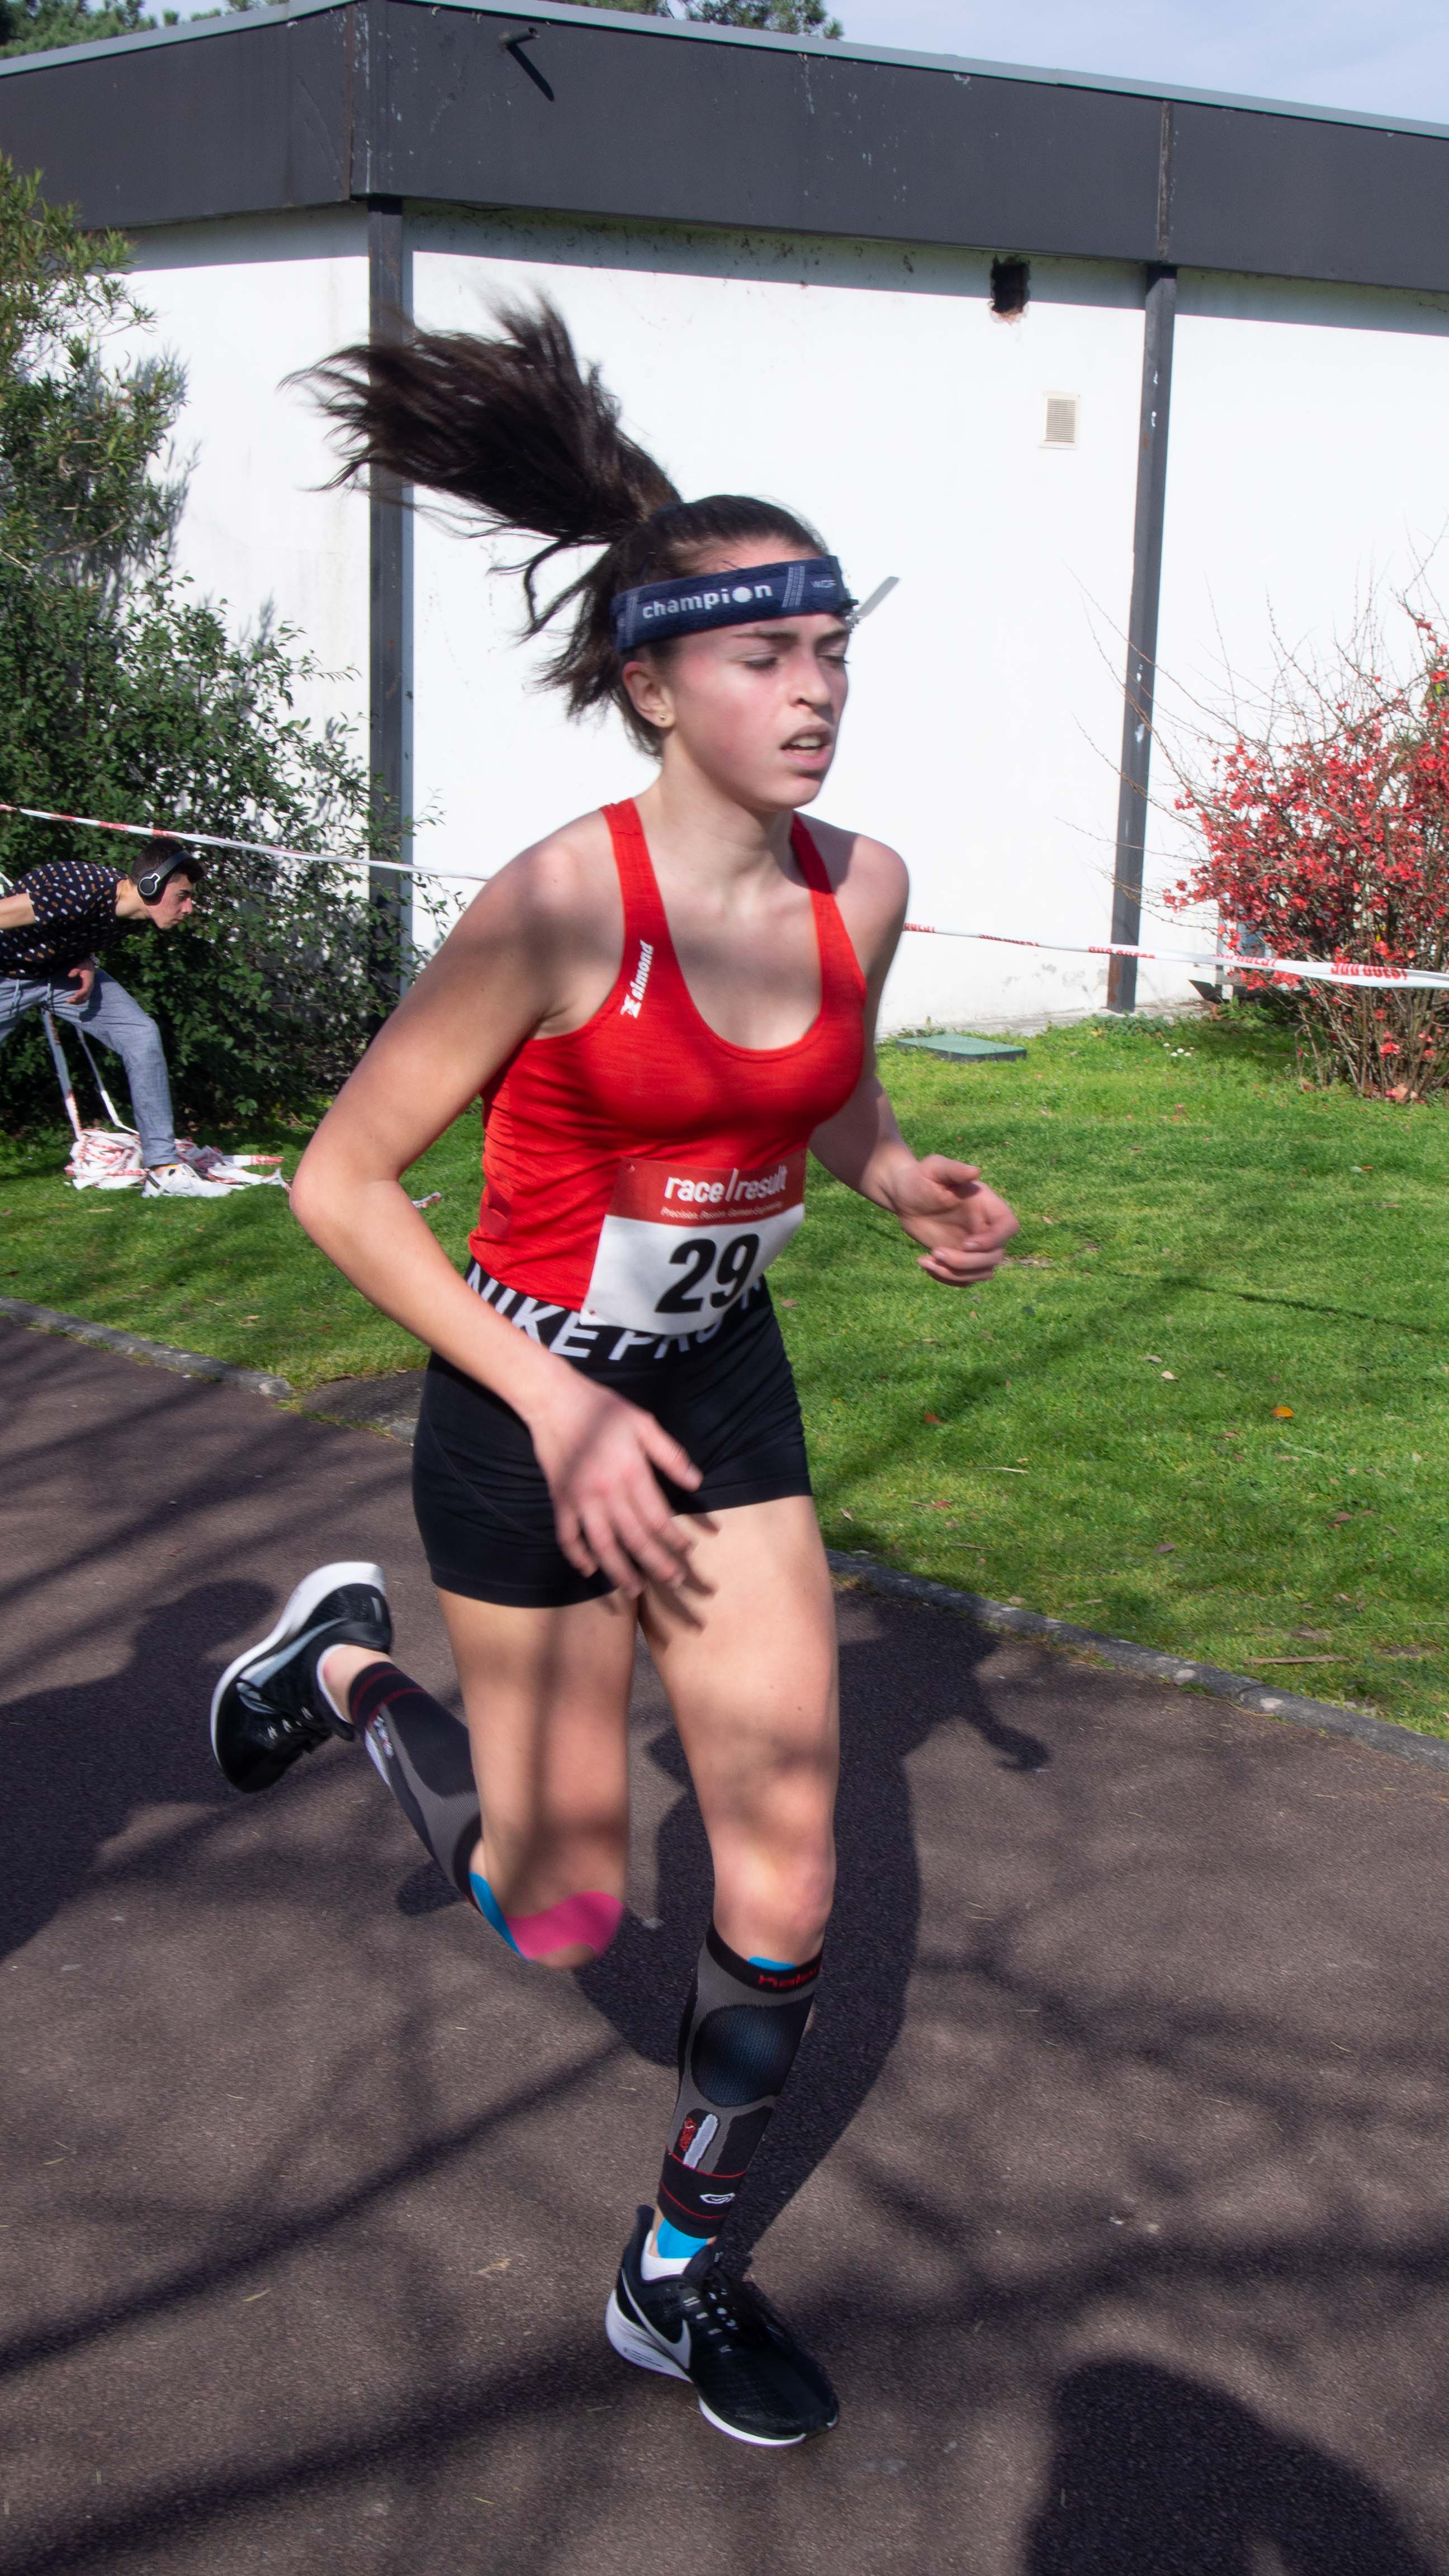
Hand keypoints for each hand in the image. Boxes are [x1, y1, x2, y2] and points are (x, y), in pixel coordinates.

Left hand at [63, 959, 95, 1004]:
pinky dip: (78, 1001)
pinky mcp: (87, 991)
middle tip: (67, 1000)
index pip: (85, 990)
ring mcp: (89, 989)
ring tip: (68, 1001)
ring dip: (77, 1002)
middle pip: (85, 997)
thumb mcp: (80, 965)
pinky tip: (72, 1001)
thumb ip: (75, 970)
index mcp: (89, 981)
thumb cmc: (85, 965)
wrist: (90, 965)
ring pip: (84, 999)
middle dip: (76, 1000)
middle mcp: (90, 987)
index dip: (79, 994)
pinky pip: (84, 998)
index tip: (73, 997)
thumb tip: (70, 975)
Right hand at [527, 1371, 704, 1595]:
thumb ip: (669, 1454)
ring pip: (602, 1545)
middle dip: (657, 1564)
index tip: (688, 1550)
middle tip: (674, 1583)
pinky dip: (577, 1555)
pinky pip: (567, 1536)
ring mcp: (580, 1500)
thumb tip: (695, 1482)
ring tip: (634, 1591)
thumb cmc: (603, 1408)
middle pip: (635, 1538)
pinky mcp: (560, 1500)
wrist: (554, 1400)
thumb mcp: (643, 1423)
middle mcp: (607, 1493)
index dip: (675, 1538)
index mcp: (631, 1473)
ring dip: (619, 1572)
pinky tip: (589, 1570)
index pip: (658, 1517)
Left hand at [888, 1154, 1019, 1283]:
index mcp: (987, 1205)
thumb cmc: (920, 1178)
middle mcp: (985, 1227)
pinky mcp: (960, 1258)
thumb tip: (975, 1171)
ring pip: (983, 1272)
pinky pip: (965, 1279)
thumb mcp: (934, 1169)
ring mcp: (974, 1246)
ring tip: (926, 1260)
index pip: (1009, 1226)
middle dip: (966, 1262)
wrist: (904, 1196)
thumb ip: (954, 1170)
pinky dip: (946, 1277)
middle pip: (996, 1256)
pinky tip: (924, 1262)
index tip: (966, 1244)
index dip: (994, 1239)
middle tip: (936, 1252)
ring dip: (956, 1274)